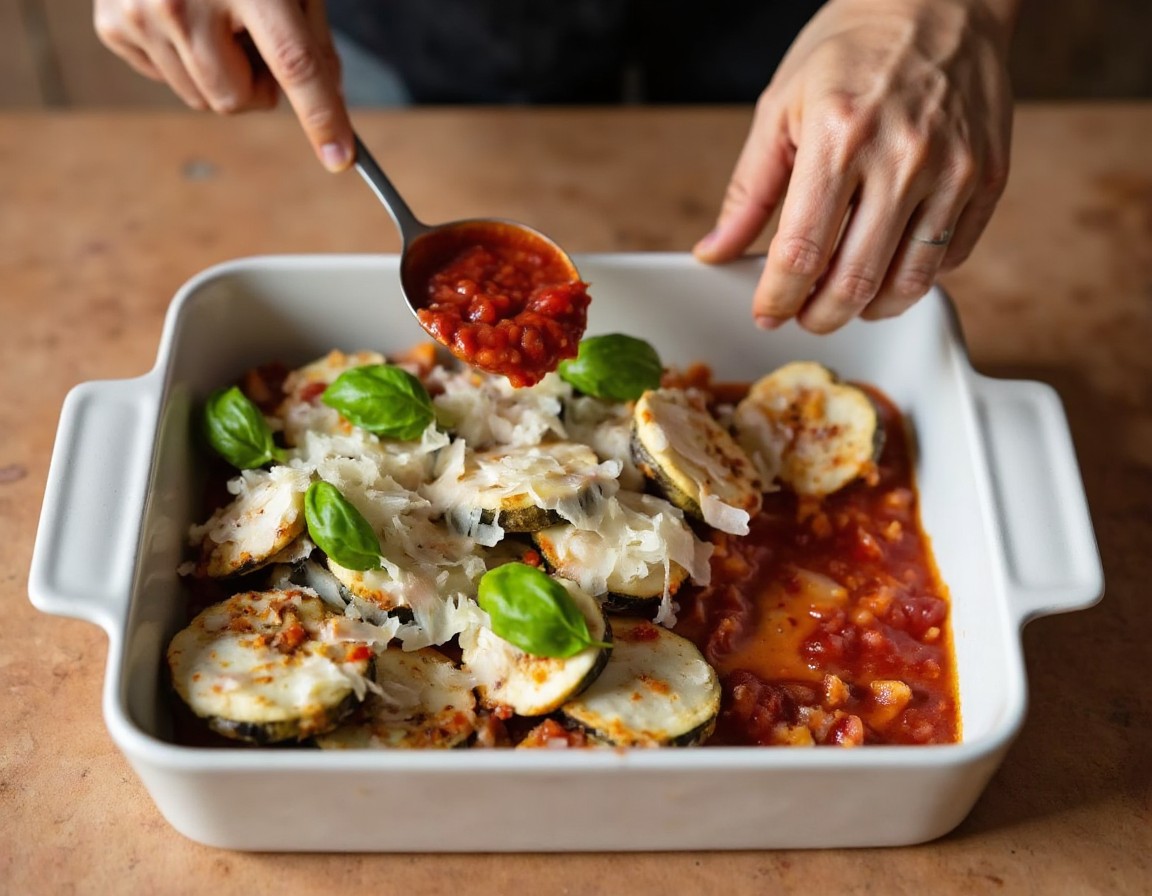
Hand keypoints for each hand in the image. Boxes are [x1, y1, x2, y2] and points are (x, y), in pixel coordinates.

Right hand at [95, 0, 353, 170]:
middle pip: (237, 100)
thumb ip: (311, 38)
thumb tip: (330, 102)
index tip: (340, 157)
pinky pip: (166, 80)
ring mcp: (141, 14)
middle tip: (255, 43)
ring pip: (201, 99)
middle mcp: (184, 2)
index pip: (294, 64)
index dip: (322, 115)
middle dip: (258, 86)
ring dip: (221, 74)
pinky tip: (183, 19)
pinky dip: (184, 60)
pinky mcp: (113, 25)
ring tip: (217, 21)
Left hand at [693, 0, 1017, 332]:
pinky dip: (913, 277)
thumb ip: (749, 191)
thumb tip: (715, 253)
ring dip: (868, 309)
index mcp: (838, 137)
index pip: (802, 252)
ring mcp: (954, 170)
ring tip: (844, 299)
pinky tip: (888, 264)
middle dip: (818, 316)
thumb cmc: (852, 49)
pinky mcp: (989, 178)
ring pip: (908, 284)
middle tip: (802, 315)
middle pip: (854, 282)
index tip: (766, 313)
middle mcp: (902, 157)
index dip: (777, 298)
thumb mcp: (781, 107)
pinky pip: (949, 259)